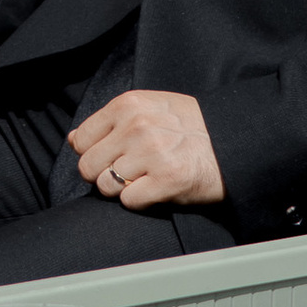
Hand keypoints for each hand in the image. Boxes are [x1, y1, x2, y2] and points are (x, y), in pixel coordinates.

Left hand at [66, 88, 222, 209]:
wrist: (233, 141)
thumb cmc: (189, 125)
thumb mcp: (148, 107)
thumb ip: (109, 121)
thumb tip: (73, 140)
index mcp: (128, 105)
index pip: (80, 141)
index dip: (93, 154)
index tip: (111, 157)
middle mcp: (137, 126)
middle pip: (88, 166)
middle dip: (103, 174)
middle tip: (128, 172)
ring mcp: (152, 153)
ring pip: (106, 186)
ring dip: (123, 189)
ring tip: (145, 178)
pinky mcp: (167, 180)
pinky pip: (129, 201)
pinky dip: (140, 200)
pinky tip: (156, 188)